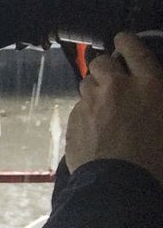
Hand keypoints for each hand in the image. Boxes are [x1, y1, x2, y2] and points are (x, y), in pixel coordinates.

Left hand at [65, 33, 162, 185]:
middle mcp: (117, 87)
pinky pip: (79, 107)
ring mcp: (91, 103)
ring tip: (107, 105)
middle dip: (107, 67)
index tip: (123, 39)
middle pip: (102, 61)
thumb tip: (149, 96)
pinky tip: (97, 127)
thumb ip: (155, 99)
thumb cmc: (159, 160)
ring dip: (96, 88)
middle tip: (116, 80)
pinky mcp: (74, 121)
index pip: (134, 48)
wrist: (123, 188)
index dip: (127, 40)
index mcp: (150, 85)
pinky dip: (87, 111)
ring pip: (87, 83)